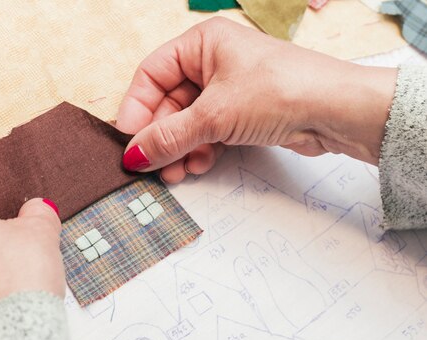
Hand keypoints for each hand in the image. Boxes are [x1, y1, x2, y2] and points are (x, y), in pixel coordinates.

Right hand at [117, 17, 396, 182]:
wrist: (337, 112)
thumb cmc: (280, 91)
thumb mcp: (214, 115)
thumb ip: (168, 137)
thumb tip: (133, 155)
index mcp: (202, 44)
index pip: (152, 74)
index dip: (137, 107)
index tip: (128, 139)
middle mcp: (212, 63)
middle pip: (168, 103)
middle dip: (161, 137)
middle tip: (153, 166)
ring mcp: (227, 90)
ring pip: (186, 122)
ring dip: (179, 149)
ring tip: (177, 172)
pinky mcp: (241, 114)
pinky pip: (206, 133)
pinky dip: (199, 150)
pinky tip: (200, 164)